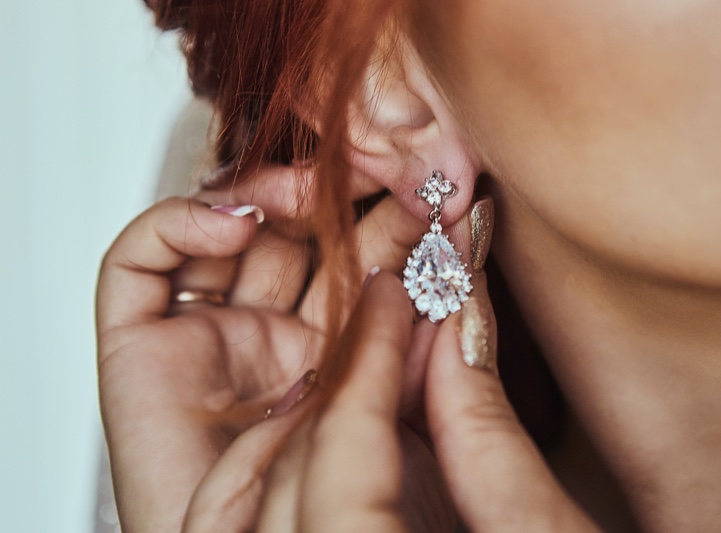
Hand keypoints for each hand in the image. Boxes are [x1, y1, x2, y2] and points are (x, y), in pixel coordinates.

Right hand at [96, 164, 425, 531]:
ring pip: (222, 231)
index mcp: (328, 352)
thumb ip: (423, 356)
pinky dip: (177, 224)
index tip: (434, 192)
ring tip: (310, 189)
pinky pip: (137, 263)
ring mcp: (205, 338)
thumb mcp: (398, 420)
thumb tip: (456, 283)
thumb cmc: (317, 522)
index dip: (389, 223)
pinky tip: (234, 224)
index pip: (354, 262)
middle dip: (338, 197)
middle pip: (292, 237)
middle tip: (375, 166)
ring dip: (263, 195)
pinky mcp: (138, 349)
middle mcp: (268, 338)